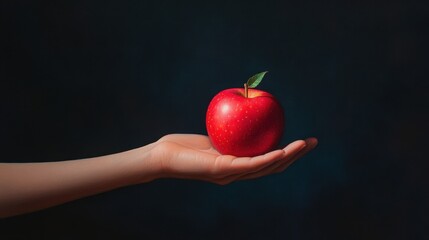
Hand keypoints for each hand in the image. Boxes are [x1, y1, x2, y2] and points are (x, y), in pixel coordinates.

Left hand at [149, 134, 317, 184]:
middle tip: (312, 142)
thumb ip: (228, 132)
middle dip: (295, 156)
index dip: (287, 153)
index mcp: (237, 167)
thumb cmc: (183, 145)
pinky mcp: (221, 171)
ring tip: (303, 145)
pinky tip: (280, 151)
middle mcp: (236, 174)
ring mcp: (230, 174)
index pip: (267, 162)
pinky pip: (248, 165)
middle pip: (272, 166)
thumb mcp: (211, 136)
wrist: (162, 157)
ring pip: (265, 167)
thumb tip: (241, 112)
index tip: (301, 140)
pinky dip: (266, 159)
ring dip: (286, 157)